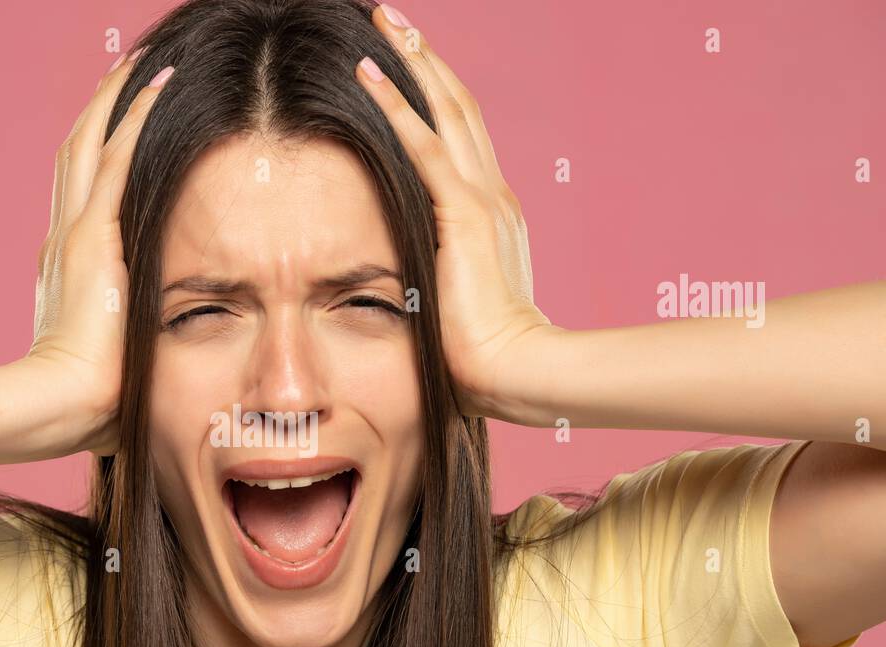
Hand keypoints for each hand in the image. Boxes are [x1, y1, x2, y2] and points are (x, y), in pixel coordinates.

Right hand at [22, 50, 173, 455]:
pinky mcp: (93, 236)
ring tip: (143, 61)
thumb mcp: (114, 361)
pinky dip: (134, 117)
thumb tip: (155, 368)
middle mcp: (63, 239)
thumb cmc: (92, 400)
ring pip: (90, 143)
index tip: (115, 124)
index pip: (81, 192)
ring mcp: (74, 233)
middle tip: (127, 70)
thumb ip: (130, 348)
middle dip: (101, 109)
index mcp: (66, 266)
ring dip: (115, 99)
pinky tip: (157, 83)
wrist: (62, 405)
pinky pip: (117, 158)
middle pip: (77, 153)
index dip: (96, 150)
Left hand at [356, 5, 553, 418]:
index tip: (409, 66)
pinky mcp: (465, 215)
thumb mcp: (456, 302)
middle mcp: (494, 194)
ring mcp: (483, 200)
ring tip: (383, 21)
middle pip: (459, 106)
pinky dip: (396, 107)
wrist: (517, 373)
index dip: (436, 98)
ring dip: (412, 61)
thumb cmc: (484, 356)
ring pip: (447, 110)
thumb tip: (406, 283)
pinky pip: (425, 147)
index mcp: (492, 214)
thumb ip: (437, 278)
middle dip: (425, 58)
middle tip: (393, 20)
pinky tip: (368, 74)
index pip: (462, 139)